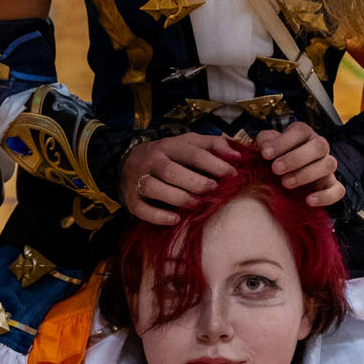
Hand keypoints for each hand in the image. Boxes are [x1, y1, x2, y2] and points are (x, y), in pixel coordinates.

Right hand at [120, 131, 242, 225]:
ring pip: (155, 188)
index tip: (232, 174)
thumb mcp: (187, 144)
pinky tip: (176, 219)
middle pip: (171, 171)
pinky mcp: (131, 200)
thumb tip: (237, 155)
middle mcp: (151, 161)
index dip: (214, 164)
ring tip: (197, 204)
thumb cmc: (167, 156)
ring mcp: (138, 180)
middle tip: (214, 189)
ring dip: (178, 197)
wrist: (126, 163)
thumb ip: (213, 146)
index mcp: (168, 146)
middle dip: (196, 182)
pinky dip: (159, 216)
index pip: (192, 153)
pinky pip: (142, 209)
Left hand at [256, 121, 344, 207]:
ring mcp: (327, 166)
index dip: (283, 142)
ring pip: (328, 165)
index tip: (265, 154)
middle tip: (276, 169)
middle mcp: (319, 147)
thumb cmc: (275, 158)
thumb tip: (265, 148)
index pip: (300, 131)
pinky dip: (326, 196)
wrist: (282, 177)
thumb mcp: (267, 147)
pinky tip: (309, 201)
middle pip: (319, 146)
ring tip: (285, 183)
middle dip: (296, 158)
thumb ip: (264, 142)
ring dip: (306, 175)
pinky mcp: (332, 185)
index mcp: (304, 134)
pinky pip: (338, 190)